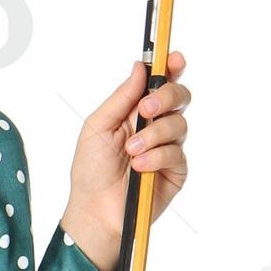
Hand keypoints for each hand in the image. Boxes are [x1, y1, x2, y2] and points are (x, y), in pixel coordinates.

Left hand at [58, 51, 190, 270]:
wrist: (94, 211)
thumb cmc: (91, 171)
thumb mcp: (98, 127)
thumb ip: (121, 97)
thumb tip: (139, 67)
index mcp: (136, 111)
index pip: (161, 83)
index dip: (171, 67)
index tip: (174, 59)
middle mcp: (155, 126)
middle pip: (179, 96)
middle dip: (166, 97)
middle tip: (146, 109)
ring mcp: (167, 148)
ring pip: (179, 125)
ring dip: (154, 135)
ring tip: (132, 151)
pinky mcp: (175, 171)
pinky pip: (176, 154)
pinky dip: (157, 157)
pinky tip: (140, 167)